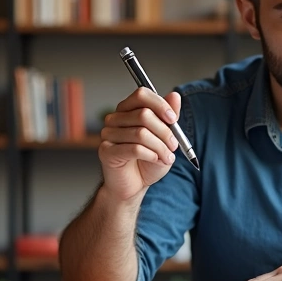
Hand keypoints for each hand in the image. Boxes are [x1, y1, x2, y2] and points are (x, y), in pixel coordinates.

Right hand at [97, 87, 181, 201]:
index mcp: (128, 110)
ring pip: (141, 134)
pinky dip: (151, 155)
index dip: (160, 105)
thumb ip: (168, 117)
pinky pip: (134, 149)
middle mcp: (115, 119)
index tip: (173, 119)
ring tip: (167, 157)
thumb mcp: (164, 138)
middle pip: (144, 115)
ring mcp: (108, 134)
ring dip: (160, 147)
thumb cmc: (148, 160)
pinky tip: (156, 161)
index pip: (141, 95)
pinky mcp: (106, 151)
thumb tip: (174, 96)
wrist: (135, 185)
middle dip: (165, 132)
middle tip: (174, 145)